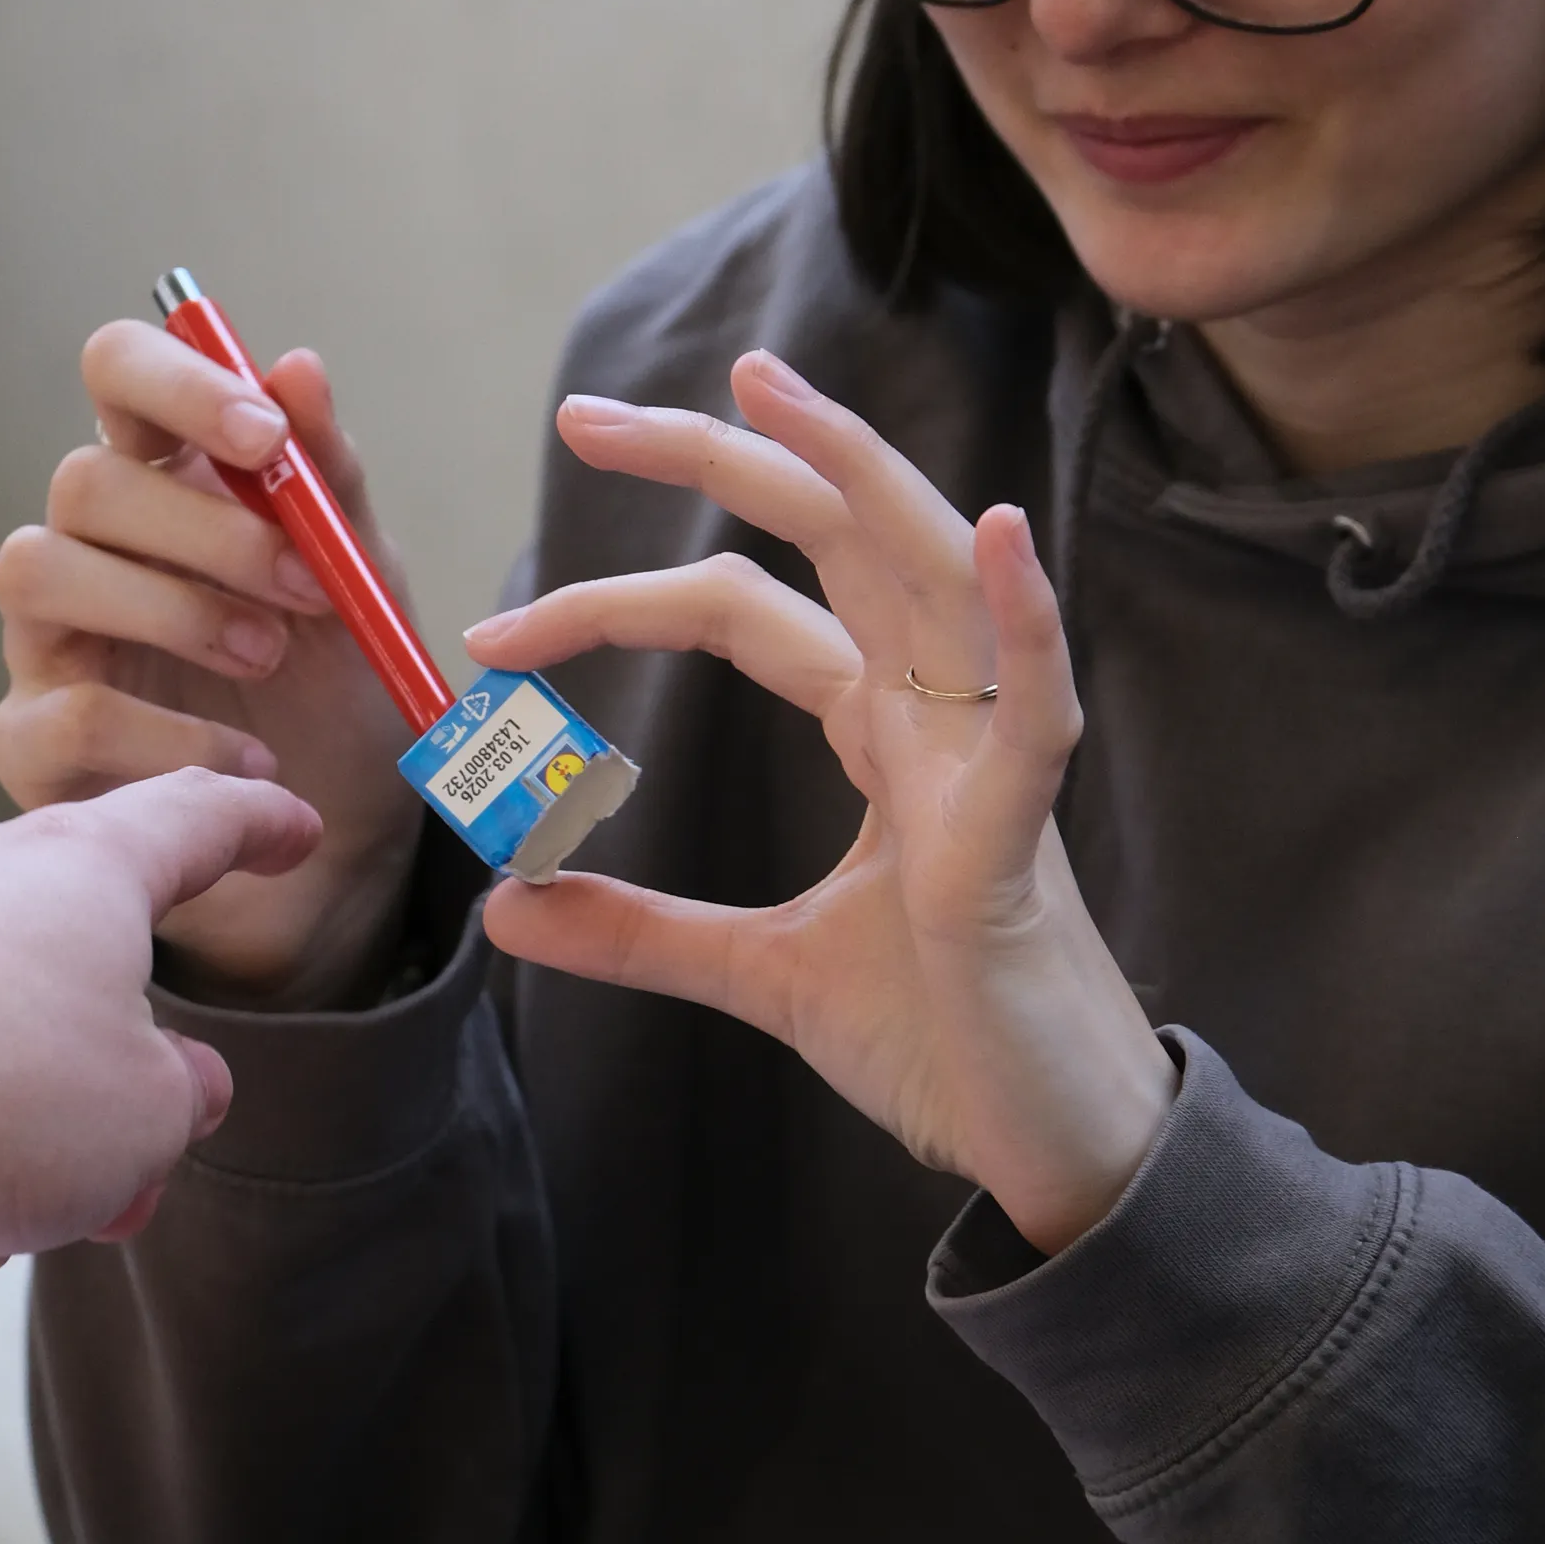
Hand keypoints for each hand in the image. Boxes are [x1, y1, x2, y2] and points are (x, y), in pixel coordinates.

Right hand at [0, 321, 423, 1005]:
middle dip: (207, 529)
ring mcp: (46, 644)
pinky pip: (64, 711)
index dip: (175, 383)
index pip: (117, 372)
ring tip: (268, 661)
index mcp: (165, 481)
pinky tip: (246, 763)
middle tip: (308, 590)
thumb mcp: (365, 581)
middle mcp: (87, 548)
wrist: (342, 849)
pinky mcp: (30, 744)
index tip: (264, 437)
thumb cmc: (339, 695)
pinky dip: (168, 732)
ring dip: (172, 608)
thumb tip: (298, 365)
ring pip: (39, 569)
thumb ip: (330, 481)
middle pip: (83, 479)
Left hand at [464, 351, 1173, 1254]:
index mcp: (884, 731)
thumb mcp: (762, 976)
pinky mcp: (1022, 840)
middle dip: (718, 459)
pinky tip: (998, 533)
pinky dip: (1025, 623)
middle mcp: (937, 717)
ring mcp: (987, 764)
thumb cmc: (945, 1042)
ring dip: (855, 474)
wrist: (1051, 1149)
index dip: (619, 600)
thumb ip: (643, 931)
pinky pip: (1036, 712)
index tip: (493, 635)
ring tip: (772, 394)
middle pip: (832, 540)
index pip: (743, 609)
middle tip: (584, 410)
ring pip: (931, 575)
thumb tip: (509, 908)